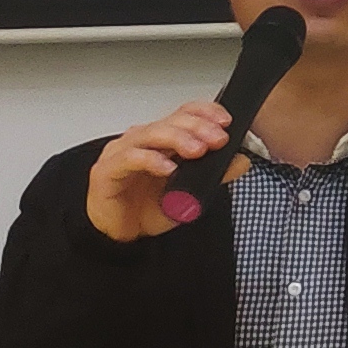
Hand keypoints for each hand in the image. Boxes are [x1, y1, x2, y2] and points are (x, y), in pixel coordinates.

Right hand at [82, 100, 232, 243]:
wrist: (118, 235)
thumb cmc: (145, 208)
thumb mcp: (189, 193)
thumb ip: (214, 175)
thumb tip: (241, 161)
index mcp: (160, 139)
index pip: (184, 113)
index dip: (205, 112)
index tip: (225, 121)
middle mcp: (141, 139)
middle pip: (171, 121)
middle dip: (198, 127)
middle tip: (218, 139)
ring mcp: (121, 152)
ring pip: (151, 134)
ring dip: (178, 139)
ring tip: (198, 150)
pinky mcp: (106, 170)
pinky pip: (130, 158)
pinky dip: (151, 160)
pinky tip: (168, 168)